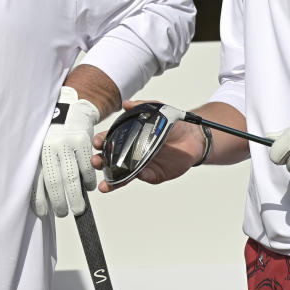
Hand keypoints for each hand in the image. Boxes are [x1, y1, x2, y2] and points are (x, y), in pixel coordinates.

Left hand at [31, 87, 99, 216]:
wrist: (71, 108)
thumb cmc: (54, 133)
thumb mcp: (44, 147)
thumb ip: (44, 168)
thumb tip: (43, 198)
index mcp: (39, 150)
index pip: (38, 179)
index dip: (40, 199)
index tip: (43, 213)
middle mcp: (51, 147)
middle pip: (56, 181)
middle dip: (59, 202)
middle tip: (63, 213)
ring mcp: (68, 144)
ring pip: (72, 177)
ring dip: (75, 196)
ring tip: (77, 208)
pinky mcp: (83, 141)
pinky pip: (87, 166)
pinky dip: (88, 180)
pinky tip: (88, 188)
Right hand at [92, 100, 207, 192]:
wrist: (193, 138)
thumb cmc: (173, 125)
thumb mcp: (157, 110)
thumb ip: (141, 107)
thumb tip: (126, 104)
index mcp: (129, 136)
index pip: (110, 138)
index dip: (101, 141)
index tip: (96, 142)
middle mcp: (131, 151)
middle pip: (111, 158)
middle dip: (101, 161)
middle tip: (96, 162)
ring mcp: (140, 164)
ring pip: (121, 173)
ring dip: (110, 179)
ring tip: (104, 185)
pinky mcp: (151, 174)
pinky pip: (140, 178)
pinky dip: (131, 179)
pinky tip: (126, 179)